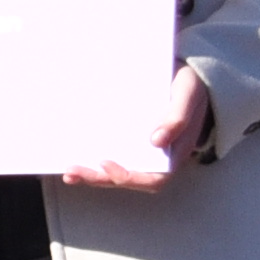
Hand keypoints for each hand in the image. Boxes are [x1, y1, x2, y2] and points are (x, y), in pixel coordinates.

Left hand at [56, 64, 213, 192]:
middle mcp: (157, 158)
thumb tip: (157, 141)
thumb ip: (178, 117)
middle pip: (128, 178)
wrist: (187, 79)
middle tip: (73, 172)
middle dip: (99, 178)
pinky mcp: (129, 141)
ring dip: (91, 174)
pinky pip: (111, 154)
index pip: (154, 179)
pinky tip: (72, 154)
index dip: (130, 177)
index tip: (106, 163)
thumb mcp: (188, 95)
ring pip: (116, 171)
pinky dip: (92, 158)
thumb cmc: (190, 89)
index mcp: (175, 153)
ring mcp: (142, 152)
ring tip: (69, 171)